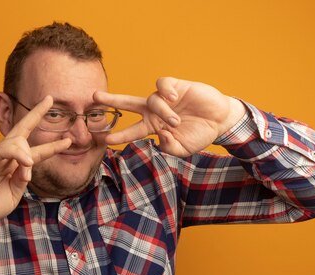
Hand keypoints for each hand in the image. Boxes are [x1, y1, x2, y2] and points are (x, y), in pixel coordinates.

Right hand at [0, 96, 71, 225]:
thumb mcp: (13, 195)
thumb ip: (22, 180)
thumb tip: (29, 165)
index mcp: (16, 166)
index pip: (37, 151)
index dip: (53, 146)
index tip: (68, 140)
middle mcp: (7, 156)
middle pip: (24, 130)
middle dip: (37, 114)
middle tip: (50, 99)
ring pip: (17, 140)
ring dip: (27, 152)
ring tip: (28, 165)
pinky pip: (4, 149)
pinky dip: (17, 153)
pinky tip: (25, 161)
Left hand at [94, 77, 246, 156]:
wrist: (220, 120)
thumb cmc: (199, 135)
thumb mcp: (183, 149)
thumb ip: (168, 147)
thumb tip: (158, 136)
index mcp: (153, 126)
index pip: (131, 131)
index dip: (119, 136)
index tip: (104, 140)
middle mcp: (154, 111)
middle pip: (127, 104)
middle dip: (111, 100)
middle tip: (94, 97)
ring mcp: (164, 98)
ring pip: (151, 100)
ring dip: (162, 112)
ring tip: (176, 121)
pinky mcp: (175, 86)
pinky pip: (162, 85)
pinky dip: (165, 92)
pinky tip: (174, 98)